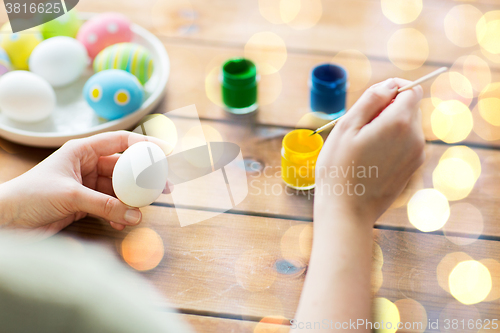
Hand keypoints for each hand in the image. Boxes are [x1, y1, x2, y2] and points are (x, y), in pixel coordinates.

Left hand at [0, 131, 172, 238]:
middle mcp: (88, 165)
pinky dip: (118, 214)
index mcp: (83, 151)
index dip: (144, 145)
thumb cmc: (29, 196)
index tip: (165, 154)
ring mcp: (88, 185)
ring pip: (119, 189)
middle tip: (164, 188)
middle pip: (125, 168)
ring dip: (132, 200)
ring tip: (144, 210)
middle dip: (144, 179)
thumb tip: (135, 215)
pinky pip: (110, 205)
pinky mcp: (85, 203)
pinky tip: (122, 222)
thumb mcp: (70, 196)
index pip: (120, 141)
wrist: (7, 219)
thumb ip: (104, 205)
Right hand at [315, 78, 424, 223]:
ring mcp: (416, 156)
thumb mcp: (346, 126)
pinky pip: (405, 144)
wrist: (347, 211)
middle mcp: (415, 138)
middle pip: (409, 108)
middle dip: (388, 109)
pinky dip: (391, 144)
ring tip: (363, 146)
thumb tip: (390, 84)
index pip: (411, 90)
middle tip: (360, 128)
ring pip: (407, 127)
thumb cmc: (339, 168)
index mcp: (399, 122)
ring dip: (388, 127)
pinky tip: (370, 159)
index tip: (371, 102)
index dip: (392, 89)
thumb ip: (371, 99)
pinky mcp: (412, 169)